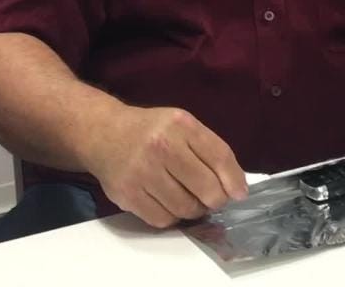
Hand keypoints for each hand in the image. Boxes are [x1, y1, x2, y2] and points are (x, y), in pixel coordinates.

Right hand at [85, 106, 247, 227]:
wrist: (104, 134)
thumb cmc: (152, 131)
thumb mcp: (183, 125)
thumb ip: (210, 151)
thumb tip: (237, 189)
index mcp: (180, 125)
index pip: (219, 157)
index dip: (234, 180)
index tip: (239, 194)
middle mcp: (161, 146)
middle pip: (206, 188)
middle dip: (216, 199)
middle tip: (212, 198)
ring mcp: (142, 172)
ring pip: (186, 208)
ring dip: (194, 209)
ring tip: (190, 199)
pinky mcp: (128, 194)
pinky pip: (163, 219)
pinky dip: (172, 216)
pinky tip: (170, 203)